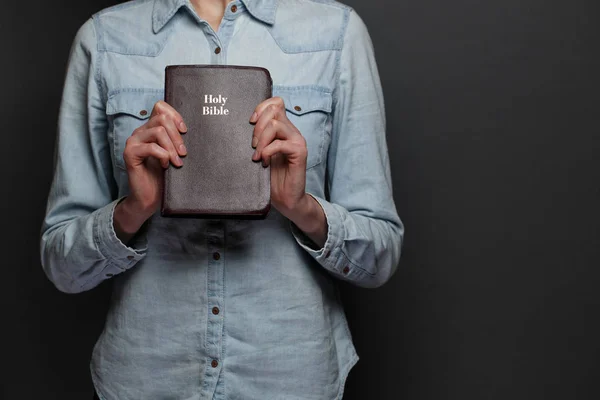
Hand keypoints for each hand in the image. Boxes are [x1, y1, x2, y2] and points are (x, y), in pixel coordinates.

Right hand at [114, 101, 186, 239]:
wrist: (150, 198)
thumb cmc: (164, 176)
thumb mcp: (174, 153)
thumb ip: (177, 139)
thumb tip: (191, 128)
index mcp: (151, 128)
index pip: (160, 107)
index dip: (175, 115)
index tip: (185, 131)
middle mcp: (140, 131)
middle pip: (161, 118)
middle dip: (177, 136)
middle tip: (184, 153)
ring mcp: (133, 141)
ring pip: (157, 131)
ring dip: (172, 147)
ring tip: (177, 161)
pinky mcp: (129, 153)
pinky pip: (150, 147)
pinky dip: (162, 156)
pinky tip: (165, 165)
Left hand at [249, 96, 308, 218]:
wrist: (285, 198)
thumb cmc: (271, 177)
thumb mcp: (260, 152)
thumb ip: (258, 137)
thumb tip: (240, 124)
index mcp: (283, 129)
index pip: (276, 103)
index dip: (261, 107)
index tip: (250, 122)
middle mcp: (292, 131)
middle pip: (274, 110)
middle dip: (258, 126)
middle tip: (252, 145)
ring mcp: (297, 141)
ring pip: (275, 125)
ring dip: (261, 140)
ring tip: (257, 155)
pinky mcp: (300, 152)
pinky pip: (280, 144)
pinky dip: (267, 152)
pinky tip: (264, 162)